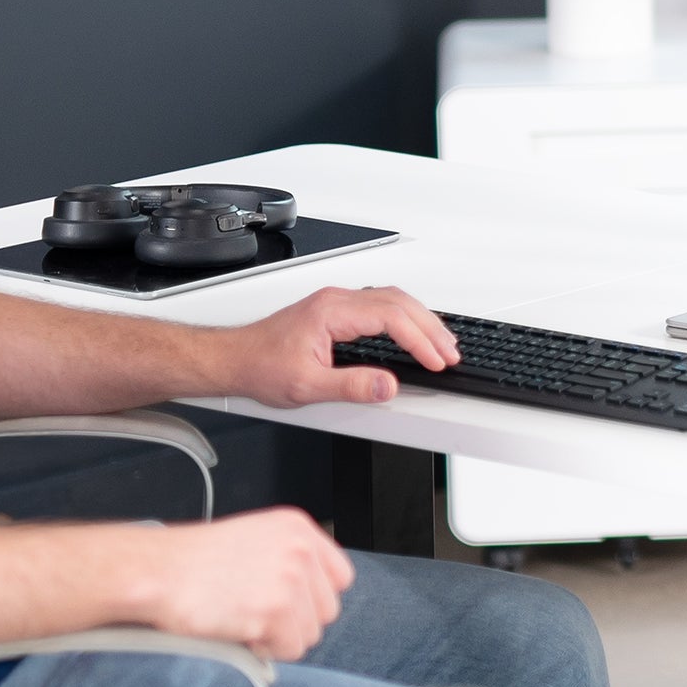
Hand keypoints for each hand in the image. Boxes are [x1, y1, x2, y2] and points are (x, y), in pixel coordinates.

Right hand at [137, 507, 354, 661]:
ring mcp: (290, 579)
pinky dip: (267, 650)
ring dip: (280, 636)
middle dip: (296, 620)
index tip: (291, 604)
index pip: (341, 576)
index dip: (315, 597)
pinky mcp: (276, 610)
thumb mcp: (254, 540)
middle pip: (328, 609)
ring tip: (244, 617)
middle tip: (257, 613)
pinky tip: (240, 629)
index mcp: (297, 528)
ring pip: (312, 633)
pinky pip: (291, 649)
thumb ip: (290, 559)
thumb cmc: (194, 561)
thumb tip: (314, 598)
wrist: (157, 571)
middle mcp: (300, 549)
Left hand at [234, 285, 458, 408]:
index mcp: (332, 312)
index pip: (390, 317)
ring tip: (441, 344)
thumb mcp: (307, 386)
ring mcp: (337, 303)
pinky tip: (414, 333)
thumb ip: (351, 386)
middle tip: (450, 353)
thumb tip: (386, 387)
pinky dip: (405, 318)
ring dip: (421, 320)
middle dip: (430, 327)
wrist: (235, 358)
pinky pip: (381, 305)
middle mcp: (336, 300)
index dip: (419, 340)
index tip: (435, 360)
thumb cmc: (262, 366)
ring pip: (393, 299)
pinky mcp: (337, 311)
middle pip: (399, 302)